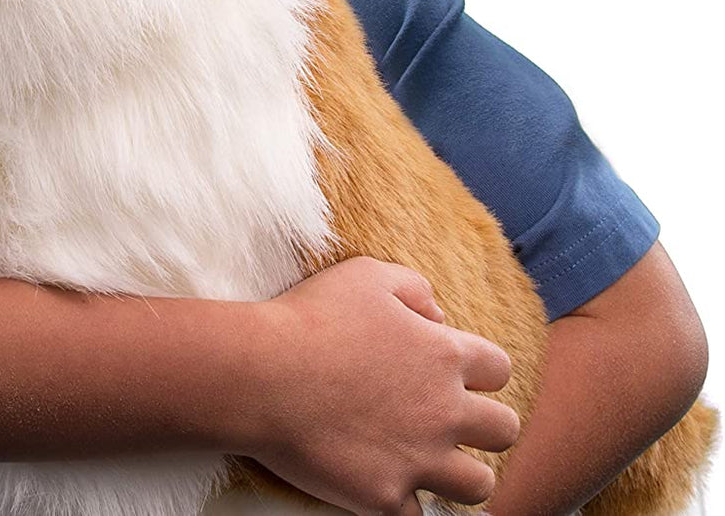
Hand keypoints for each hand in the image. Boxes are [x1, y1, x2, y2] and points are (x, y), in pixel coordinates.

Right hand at [241, 256, 521, 515]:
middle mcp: (445, 411)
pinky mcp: (387, 497)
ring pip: (478, 485)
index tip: (454, 372)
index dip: (480, 370)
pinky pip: (418, 514)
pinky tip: (384, 484)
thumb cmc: (311, 317)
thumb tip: (438, 315)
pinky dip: (403, 501)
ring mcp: (419, 459)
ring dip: (460, 474)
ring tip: (432, 463)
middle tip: (447, 420)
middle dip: (484, 426)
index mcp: (444, 356)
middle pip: (504, 430)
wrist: (264, 375)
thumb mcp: (367, 275)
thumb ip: (414, 288)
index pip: (500, 368)